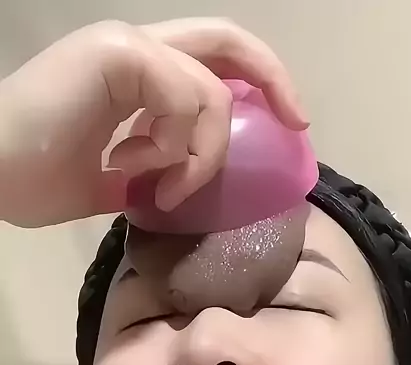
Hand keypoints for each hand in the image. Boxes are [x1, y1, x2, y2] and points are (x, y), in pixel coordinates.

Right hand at [0, 18, 307, 226]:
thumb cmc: (32, 178)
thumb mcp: (109, 184)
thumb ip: (147, 177)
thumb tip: (171, 195)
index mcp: (136, 76)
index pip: (213, 63)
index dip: (257, 86)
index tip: (284, 129)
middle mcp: (137, 50)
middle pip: (229, 42)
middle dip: (273, 81)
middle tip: (296, 124)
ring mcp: (127, 47)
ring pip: (211, 90)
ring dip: (201, 152)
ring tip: (159, 187)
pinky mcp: (118, 54)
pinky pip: (185, 98)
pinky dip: (178, 146)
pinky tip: (137, 170)